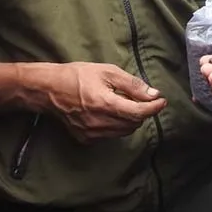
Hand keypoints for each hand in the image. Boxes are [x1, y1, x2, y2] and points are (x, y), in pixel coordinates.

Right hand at [43, 62, 166, 142]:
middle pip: (133, 123)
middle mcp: (99, 123)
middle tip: (141, 98)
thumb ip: (132, 85)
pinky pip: (111, 135)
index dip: (154, 108)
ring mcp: (91, 133)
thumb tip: (153, 95)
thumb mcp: (107, 72)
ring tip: (124, 104)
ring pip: (124, 131)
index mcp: (105, 104)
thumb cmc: (78, 76)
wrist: (49, 90)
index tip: (162, 101)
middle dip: (142, 111)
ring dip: (131, 119)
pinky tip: (110, 113)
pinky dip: (117, 126)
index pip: (138, 113)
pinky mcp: (86, 139)